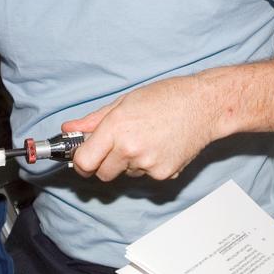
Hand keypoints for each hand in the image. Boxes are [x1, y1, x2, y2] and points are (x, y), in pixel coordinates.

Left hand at [64, 75, 217, 181]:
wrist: (204, 105)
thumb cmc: (166, 97)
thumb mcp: (124, 102)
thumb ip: (93, 120)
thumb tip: (69, 129)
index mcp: (116, 128)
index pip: (84, 161)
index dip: (80, 162)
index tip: (82, 157)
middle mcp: (130, 149)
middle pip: (102, 174)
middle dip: (103, 164)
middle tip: (115, 146)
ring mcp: (148, 165)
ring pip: (125, 174)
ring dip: (128, 163)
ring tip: (145, 139)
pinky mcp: (163, 175)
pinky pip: (145, 176)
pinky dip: (148, 165)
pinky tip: (159, 146)